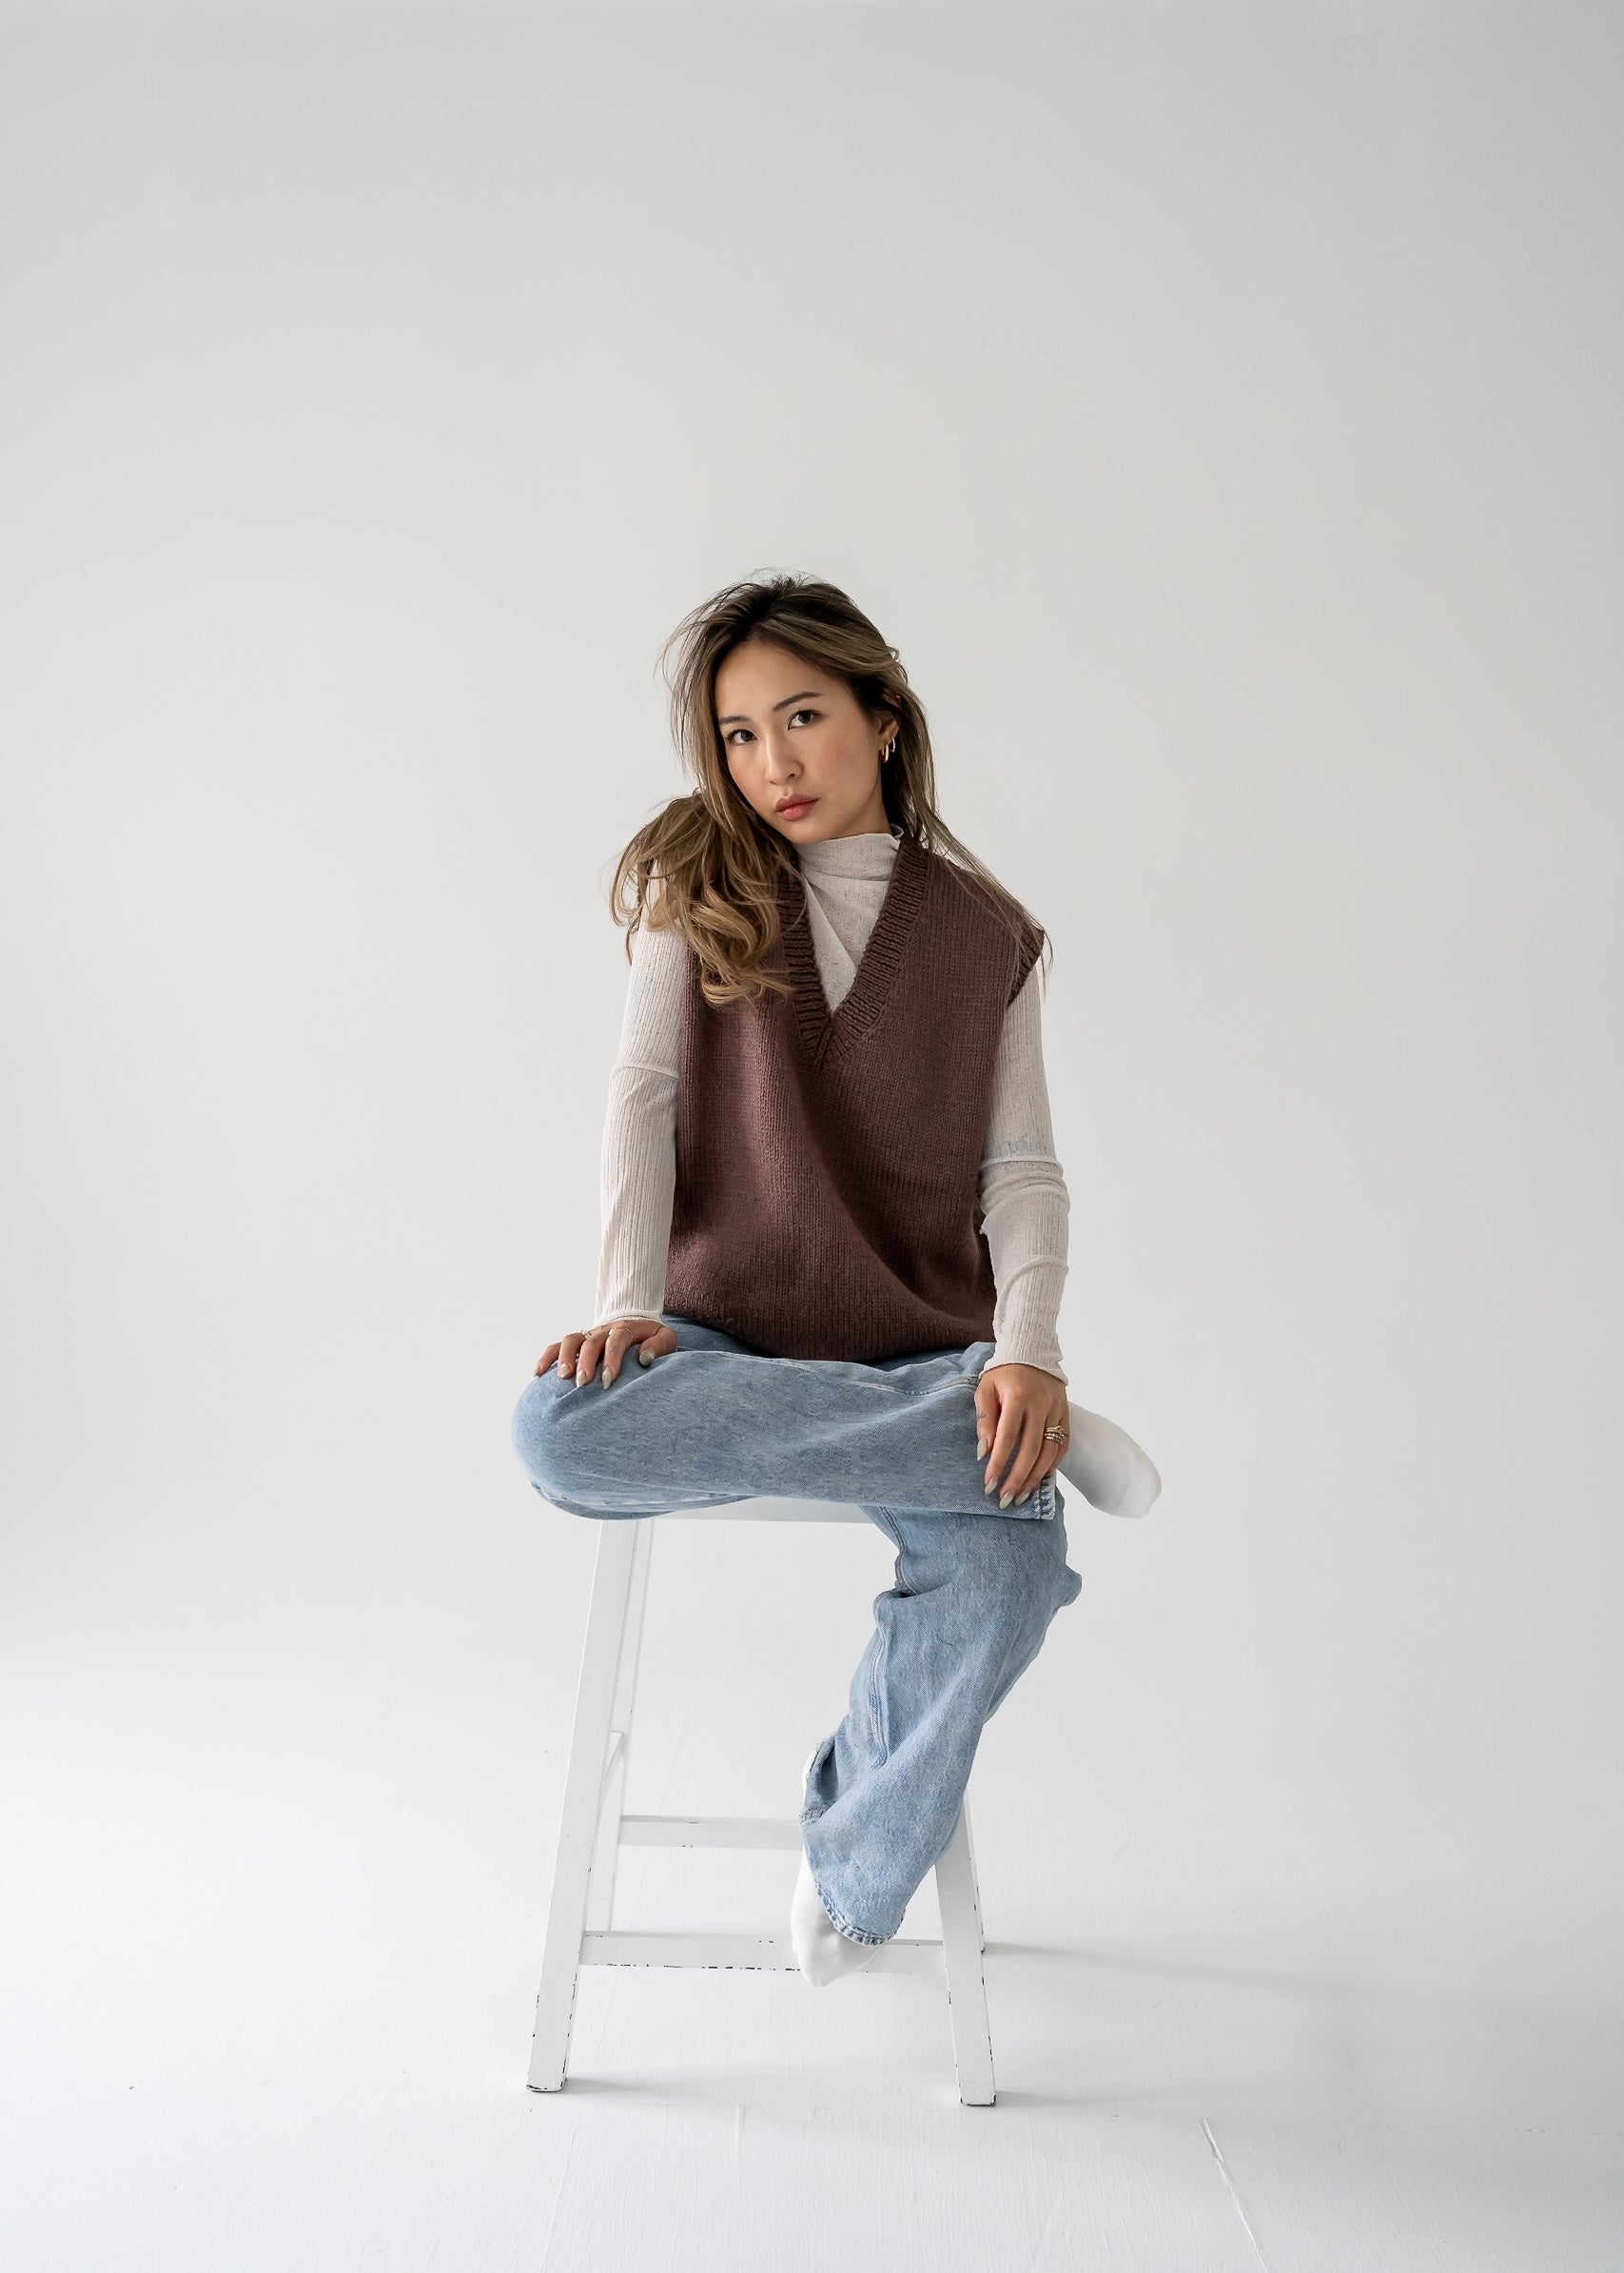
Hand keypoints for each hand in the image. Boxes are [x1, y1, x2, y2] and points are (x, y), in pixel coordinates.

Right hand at [537, 1317, 677, 1386]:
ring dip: (564, 1357)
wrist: (638, 1326)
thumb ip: (659, 1346)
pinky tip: (537, 1374)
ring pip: (571, 1340)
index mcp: (626, 1328)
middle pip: (590, 1341)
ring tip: (562, 1377)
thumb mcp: (666, 1339)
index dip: (611, 1359)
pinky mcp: (578, 1343)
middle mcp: (604, 1330)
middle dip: (585, 1362)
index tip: (608, 1381)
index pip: (616, 1339)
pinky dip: (546, 1358)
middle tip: (583, 1384)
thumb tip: (644, 1358)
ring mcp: (588, 1335)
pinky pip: (557, 1346)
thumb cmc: (653, 1340)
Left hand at [974, 1362, 1068, 1506]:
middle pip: (1031, 1450)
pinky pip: (1062, 1446)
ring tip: (1021, 1496)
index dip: (998, 1463)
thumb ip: (984, 1419)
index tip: (989, 1484)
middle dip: (1017, 1478)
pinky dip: (1051, 1465)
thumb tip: (984, 1452)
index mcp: (1018, 1396)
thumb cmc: (1003, 1374)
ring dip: (1035, 1477)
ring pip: (1049, 1452)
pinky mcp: (1066, 1415)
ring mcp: (1057, 1411)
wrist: (1031, 1354)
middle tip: (1005, 1499)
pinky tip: (1038, 1479)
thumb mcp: (985, 1389)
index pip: (1008, 1437)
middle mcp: (1041, 1405)